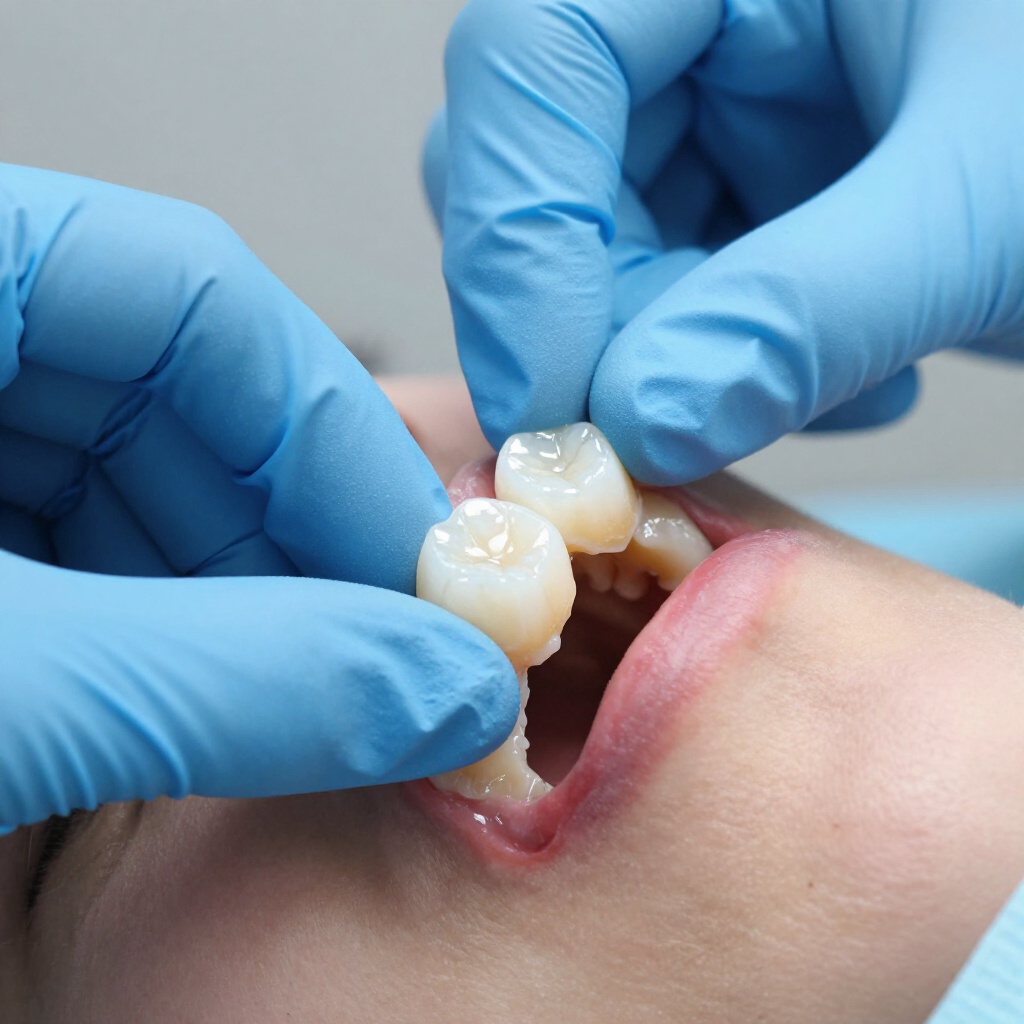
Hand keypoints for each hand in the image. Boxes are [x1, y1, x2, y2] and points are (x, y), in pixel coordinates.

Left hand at [0, 165, 517, 830]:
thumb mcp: (1, 688)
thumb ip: (230, 682)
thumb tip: (442, 696)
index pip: (195, 294)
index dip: (332, 434)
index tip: (425, 567)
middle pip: (178, 387)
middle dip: (295, 534)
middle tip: (383, 650)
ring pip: (133, 472)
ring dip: (235, 590)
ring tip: (301, 688)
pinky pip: (70, 534)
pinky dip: (150, 616)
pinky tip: (198, 689)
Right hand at [425, 0, 1023, 481]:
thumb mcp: (990, 203)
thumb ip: (808, 311)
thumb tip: (638, 426)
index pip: (537, 53)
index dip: (516, 236)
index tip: (553, 406)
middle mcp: (700, 10)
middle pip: (529, 166)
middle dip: (584, 321)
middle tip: (655, 430)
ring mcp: (708, 96)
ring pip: (579, 245)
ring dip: (659, 352)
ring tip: (814, 381)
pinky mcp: (729, 178)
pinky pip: (649, 285)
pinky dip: (708, 358)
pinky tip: (828, 367)